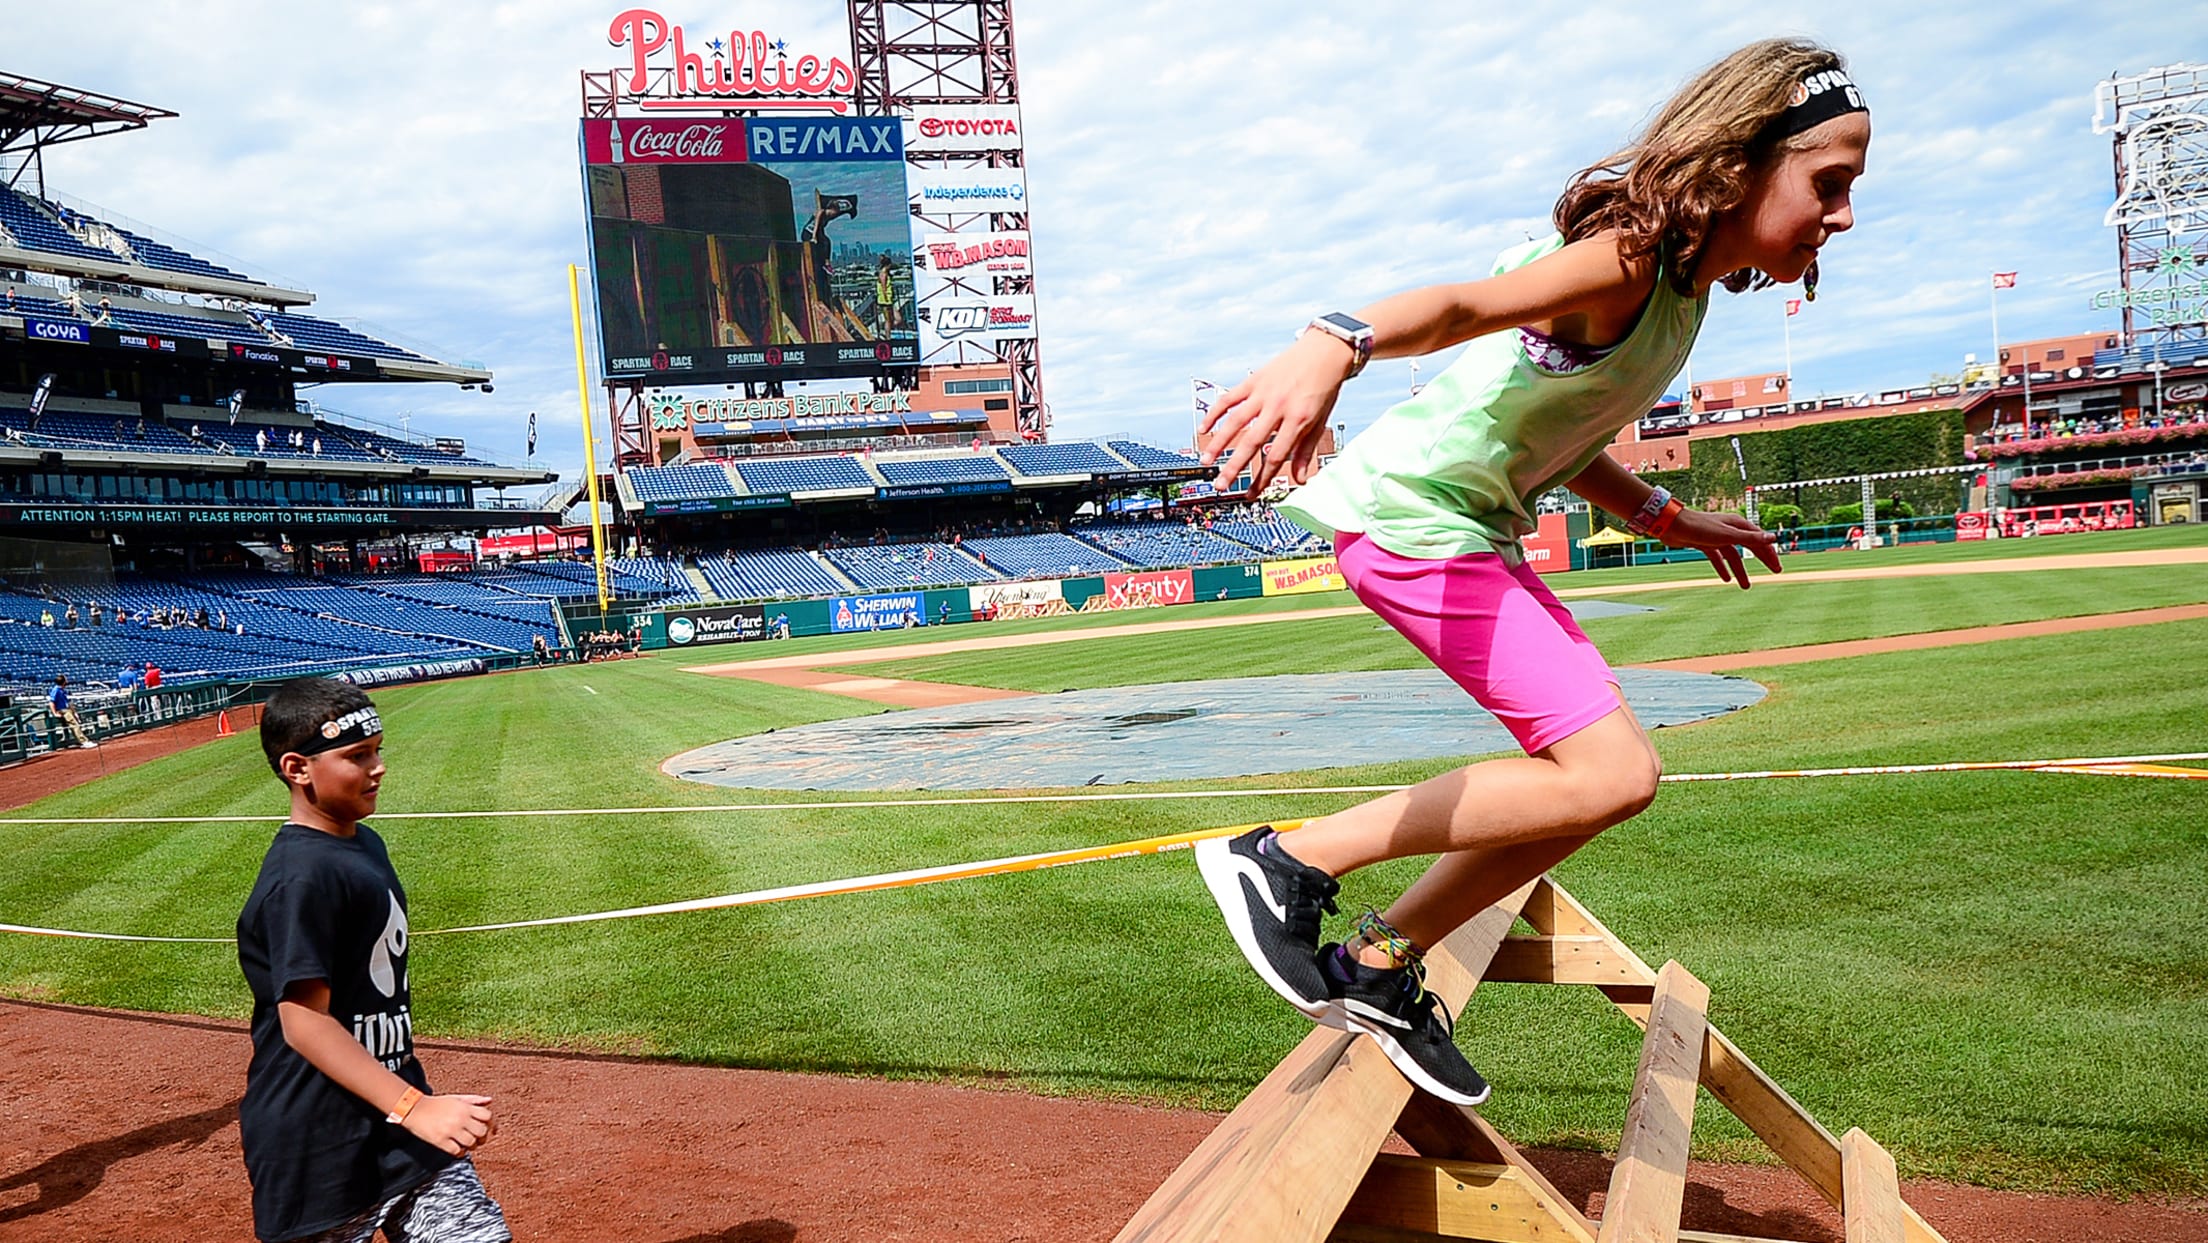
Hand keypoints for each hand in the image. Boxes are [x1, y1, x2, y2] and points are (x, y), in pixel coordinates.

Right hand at [402, 1093, 495, 1154]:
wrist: (414, 1109)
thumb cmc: (437, 1104)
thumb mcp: (456, 1098)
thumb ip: (474, 1100)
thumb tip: (490, 1101)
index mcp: (465, 1107)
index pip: (487, 1116)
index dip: (490, 1123)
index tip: (488, 1128)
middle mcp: (460, 1118)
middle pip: (482, 1131)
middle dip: (482, 1137)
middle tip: (478, 1139)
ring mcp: (450, 1130)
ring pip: (471, 1143)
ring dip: (471, 1146)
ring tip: (466, 1144)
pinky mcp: (440, 1141)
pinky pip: (457, 1151)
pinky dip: (460, 1152)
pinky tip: (457, 1148)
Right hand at [1197, 333, 1353, 493]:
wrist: (1326, 350)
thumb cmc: (1325, 386)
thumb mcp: (1320, 420)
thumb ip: (1306, 450)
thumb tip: (1300, 480)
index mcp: (1298, 420)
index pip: (1275, 455)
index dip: (1262, 478)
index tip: (1251, 494)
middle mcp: (1278, 407)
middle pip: (1252, 442)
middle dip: (1234, 467)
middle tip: (1221, 485)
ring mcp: (1263, 393)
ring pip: (1235, 421)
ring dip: (1219, 443)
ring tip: (1206, 461)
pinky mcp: (1254, 380)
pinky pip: (1230, 398)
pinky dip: (1215, 412)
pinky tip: (1204, 428)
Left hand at [1658, 510, 1781, 589]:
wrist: (1672, 525)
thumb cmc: (1700, 527)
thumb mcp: (1727, 535)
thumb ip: (1750, 538)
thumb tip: (1773, 538)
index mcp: (1737, 524)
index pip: (1759, 540)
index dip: (1769, 553)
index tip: (1777, 567)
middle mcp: (1729, 530)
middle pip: (1750, 546)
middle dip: (1762, 559)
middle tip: (1775, 572)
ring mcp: (1717, 537)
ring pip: (1733, 556)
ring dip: (1740, 571)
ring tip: (1745, 586)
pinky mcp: (1704, 543)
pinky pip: (1717, 558)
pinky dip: (1722, 568)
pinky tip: (1725, 579)